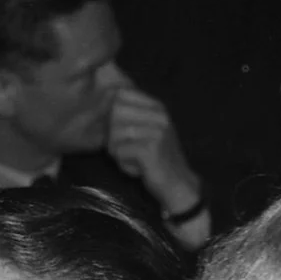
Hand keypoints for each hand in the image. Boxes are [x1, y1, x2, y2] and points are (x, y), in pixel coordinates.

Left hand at [106, 86, 201, 216]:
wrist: (178, 185)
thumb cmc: (157, 159)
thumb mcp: (148, 129)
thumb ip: (130, 113)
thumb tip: (103, 97)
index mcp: (157, 107)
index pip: (121, 94)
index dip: (113, 113)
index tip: (124, 132)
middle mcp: (159, 115)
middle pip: (114, 113)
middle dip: (113, 134)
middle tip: (128, 149)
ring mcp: (157, 131)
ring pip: (114, 133)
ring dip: (118, 151)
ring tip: (134, 160)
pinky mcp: (151, 149)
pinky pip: (119, 151)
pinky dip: (123, 164)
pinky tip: (138, 169)